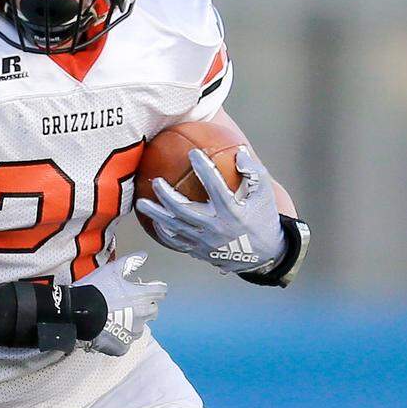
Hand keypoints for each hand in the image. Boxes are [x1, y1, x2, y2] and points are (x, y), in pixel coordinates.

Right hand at [74, 252, 166, 355]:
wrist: (79, 312)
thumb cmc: (96, 289)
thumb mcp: (111, 270)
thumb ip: (130, 262)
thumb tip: (144, 255)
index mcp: (142, 296)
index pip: (161, 291)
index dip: (155, 288)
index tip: (147, 287)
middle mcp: (143, 315)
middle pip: (153, 310)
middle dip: (145, 305)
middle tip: (129, 301)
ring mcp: (133, 332)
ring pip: (141, 326)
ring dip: (134, 321)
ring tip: (117, 316)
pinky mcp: (123, 345)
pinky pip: (127, 340)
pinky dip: (121, 335)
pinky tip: (110, 329)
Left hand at [135, 147, 284, 273]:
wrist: (265, 255)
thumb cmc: (262, 218)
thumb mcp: (265, 195)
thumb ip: (254, 172)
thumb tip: (239, 152)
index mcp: (233, 212)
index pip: (216, 187)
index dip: (205, 169)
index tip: (193, 153)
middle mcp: (216, 228)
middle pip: (184, 210)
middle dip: (167, 196)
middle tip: (156, 181)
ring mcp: (205, 242)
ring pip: (175, 228)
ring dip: (156, 215)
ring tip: (141, 202)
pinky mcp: (199, 251)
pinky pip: (176, 242)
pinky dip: (163, 232)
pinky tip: (154, 221)